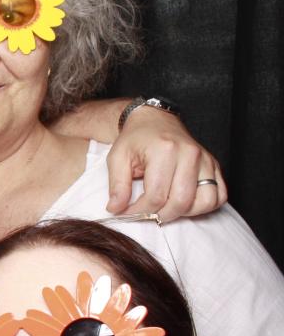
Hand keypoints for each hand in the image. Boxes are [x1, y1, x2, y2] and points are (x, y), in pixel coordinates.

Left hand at [106, 106, 226, 220]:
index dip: (139, 211)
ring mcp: (206, 160)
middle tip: (147, 214)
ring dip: (184, 213)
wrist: (154, 121)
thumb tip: (116, 209)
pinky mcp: (214, 166)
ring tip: (166, 207)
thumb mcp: (117, 158)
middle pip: (181, 202)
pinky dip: (204, 206)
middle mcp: (190, 154)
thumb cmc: (136, 139)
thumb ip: (116, 185)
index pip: (156, 196)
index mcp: (165, 150)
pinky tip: (185, 203)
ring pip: (205, 201)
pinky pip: (219, 196)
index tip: (127, 212)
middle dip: (161, 215)